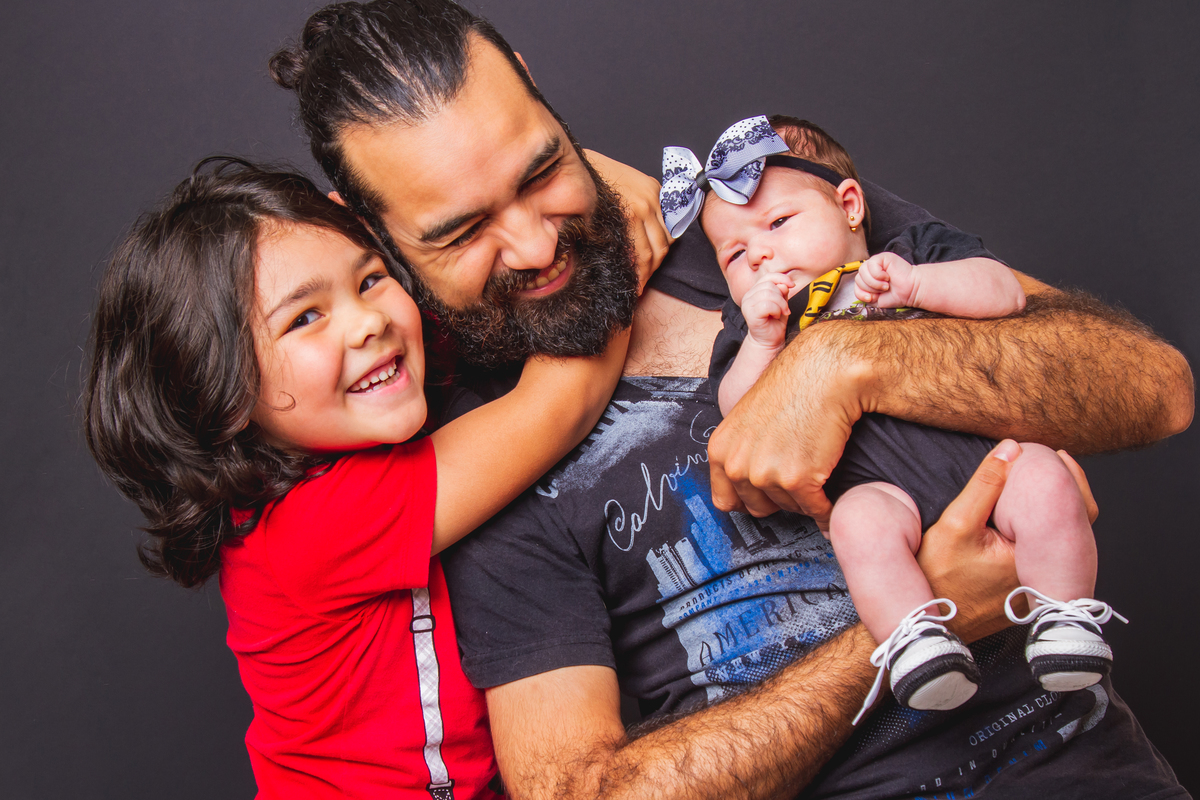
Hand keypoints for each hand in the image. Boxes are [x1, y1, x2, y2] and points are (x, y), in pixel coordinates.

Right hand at [584, 149, 671, 293]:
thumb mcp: (625, 186)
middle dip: (654, 268)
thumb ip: (638, 208)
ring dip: (647, 273)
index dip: (660, 256)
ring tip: (637, 286)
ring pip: (653, 251)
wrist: (573, 167)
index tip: (651, 270)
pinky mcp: (629, 214)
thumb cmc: (593, 180)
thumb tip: (641, 238)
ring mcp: (642, 206)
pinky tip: (631, 281)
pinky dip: (637, 270)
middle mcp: (652, 199)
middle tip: (643, 283)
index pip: (669, 232)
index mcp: (654, 191)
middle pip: (663, 244)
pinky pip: (638, 250)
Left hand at [709, 325, 864, 522]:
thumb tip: (749, 489)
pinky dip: (826, 509)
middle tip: (796, 479)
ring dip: (804, 499)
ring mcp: (765, 474)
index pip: (725, 500)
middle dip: (779, 499)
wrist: (822, 373)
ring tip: (815, 473)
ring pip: (789, 509)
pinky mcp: (797, 479)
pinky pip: (815, 511)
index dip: (750, 500)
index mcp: (720, 451)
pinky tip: (832, 498)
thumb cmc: (790, 390)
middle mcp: (737, 465)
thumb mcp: (747, 422)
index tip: (767, 495)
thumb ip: (741, 455)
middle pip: (759, 508)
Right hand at [742, 272, 795, 348]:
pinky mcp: (750, 314)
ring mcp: (747, 305)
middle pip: (769, 285)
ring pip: (768, 294)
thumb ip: (782, 291)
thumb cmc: (775, 322)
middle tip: (785, 309)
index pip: (768, 276)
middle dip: (782, 296)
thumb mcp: (782, 302)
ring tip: (781, 313)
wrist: (769, 341)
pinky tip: (776, 316)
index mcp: (755, 290)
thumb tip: (784, 284)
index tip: (792, 285)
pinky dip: (776, 310)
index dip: (782, 278)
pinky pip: (766, 305)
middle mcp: (748, 296)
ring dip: (780, 304)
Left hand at [855, 252, 917, 307]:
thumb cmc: (896, 295)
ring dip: (875, 282)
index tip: (872, 298)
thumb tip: (860, 292)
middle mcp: (870, 269)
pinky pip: (871, 265)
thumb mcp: (876, 300)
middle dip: (870, 288)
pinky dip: (878, 274)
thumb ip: (864, 296)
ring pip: (862, 272)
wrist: (911, 290)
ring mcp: (875, 262)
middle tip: (884, 289)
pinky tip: (888, 276)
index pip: (856, 285)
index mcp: (867, 279)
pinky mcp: (882, 257)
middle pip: (858, 279)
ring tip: (886, 284)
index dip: (861, 293)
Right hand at [912, 443, 1098, 642]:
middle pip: (1071, 523)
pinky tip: (1028, 513)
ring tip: (1043, 480)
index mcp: (1036, 557)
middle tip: (1053, 459)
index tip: (1050, 453)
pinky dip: (1043, 528)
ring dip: (1055, 509)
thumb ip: (984, 485)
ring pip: (1060, 538)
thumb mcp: (955, 524)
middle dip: (1065, 490)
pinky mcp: (1029, 586)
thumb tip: (1010, 449)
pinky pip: (1047, 550)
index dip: (1064, 477)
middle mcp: (1045, 573)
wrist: (927, 618)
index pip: (1067, 508)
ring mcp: (1039, 583)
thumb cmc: (937, 575)